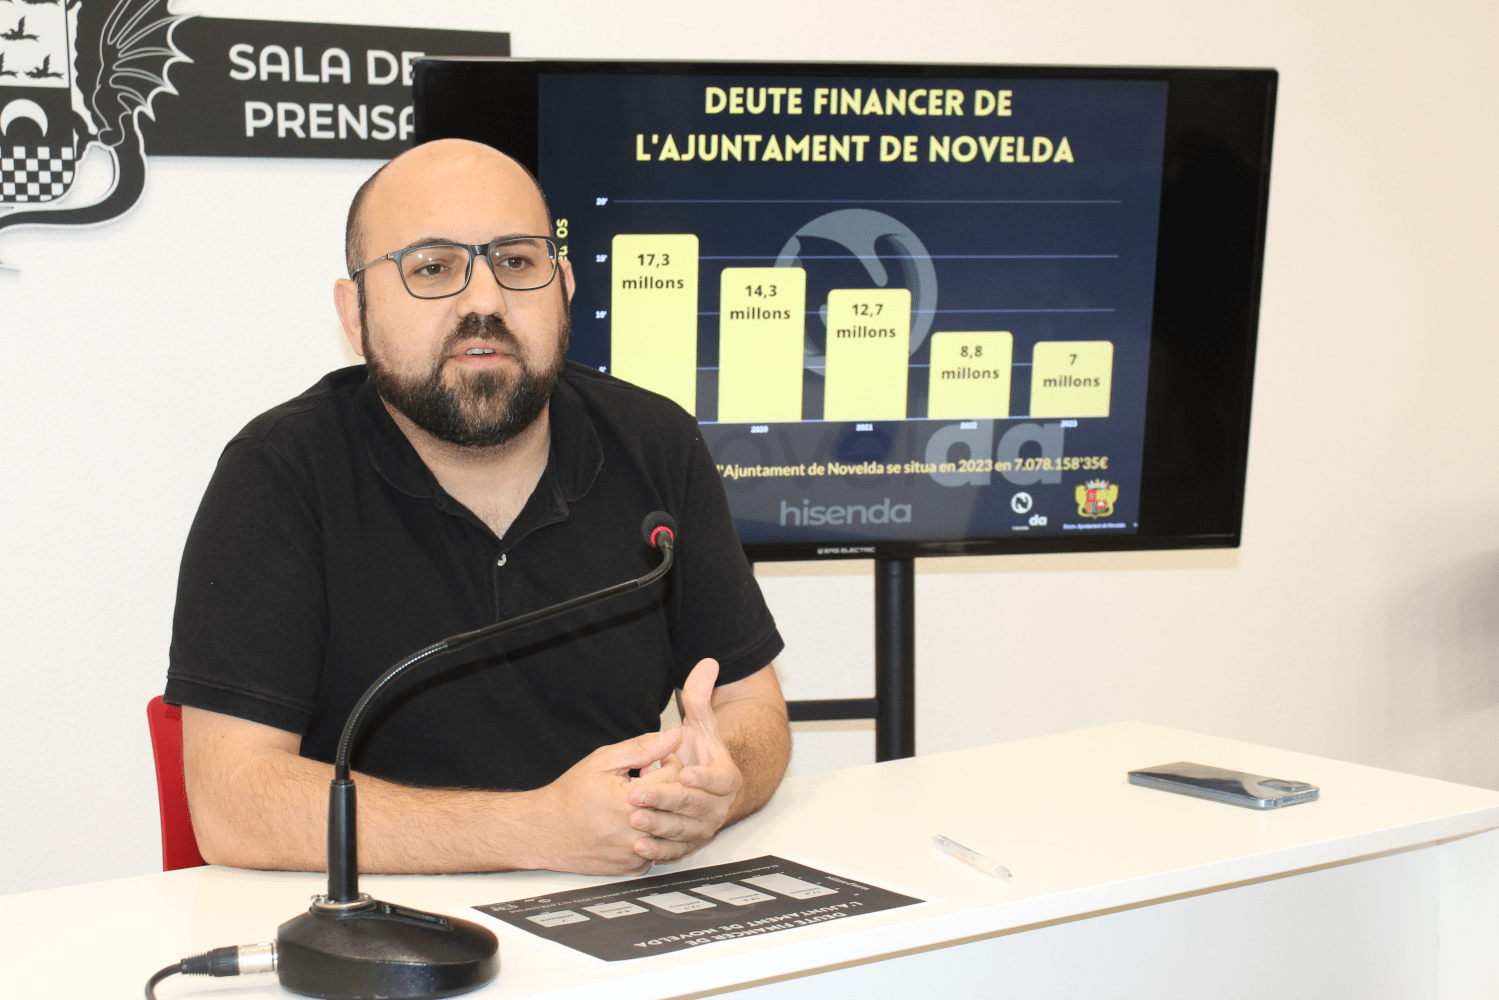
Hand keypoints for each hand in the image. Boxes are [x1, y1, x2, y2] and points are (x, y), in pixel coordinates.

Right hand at [526, 728, 681, 874]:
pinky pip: (660, 850)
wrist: (545, 831)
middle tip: (654, 782)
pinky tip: (635, 824)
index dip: (670, 764)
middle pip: (677, 805)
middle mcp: (635, 830)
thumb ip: (642, 748)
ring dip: (664, 814)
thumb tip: (672, 736)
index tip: (659, 763)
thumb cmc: (570, 796)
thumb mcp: (603, 761)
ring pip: (672, 830)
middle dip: (670, 789)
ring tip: (645, 803)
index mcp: (629, 799)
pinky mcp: (632, 867)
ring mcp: (634, 852)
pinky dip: (654, 836)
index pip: (676, 778)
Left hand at [626, 659, 742, 862]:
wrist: (702, 785)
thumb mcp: (701, 723)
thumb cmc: (700, 753)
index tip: (686, 773)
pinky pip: (674, 851)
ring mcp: (703, 827)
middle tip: (639, 794)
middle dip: (666, 800)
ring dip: (658, 826)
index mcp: (726, 778)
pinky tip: (640, 846)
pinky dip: (658, 851)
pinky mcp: (688, 844)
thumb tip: (707, 663)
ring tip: (635, 818)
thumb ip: (701, 695)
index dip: (704, 778)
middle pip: (694, 806)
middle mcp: (718, 806)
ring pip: (682, 830)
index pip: (721, 780)